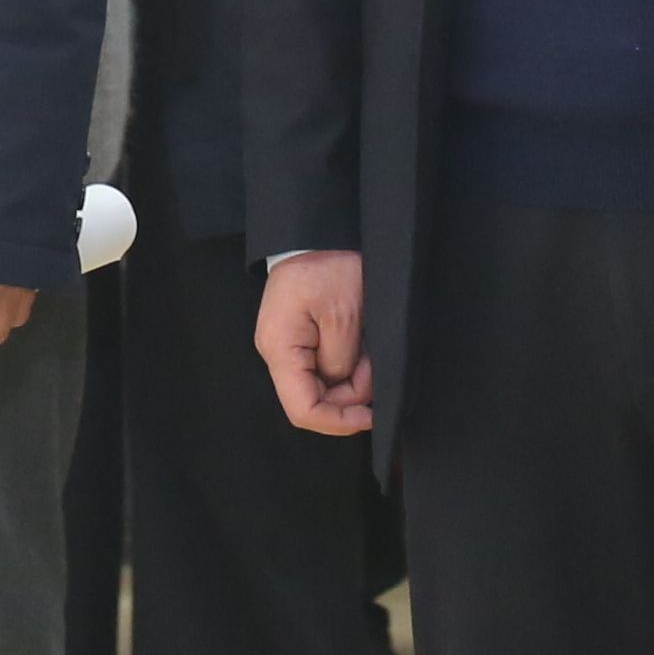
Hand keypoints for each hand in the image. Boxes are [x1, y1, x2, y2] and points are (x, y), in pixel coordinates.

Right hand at [256, 248, 373, 435]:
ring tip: (369, 346)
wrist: (320, 232)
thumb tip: (347, 390)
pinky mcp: (301, 338)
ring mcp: (288, 346)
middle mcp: (278, 353)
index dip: (338, 422)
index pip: (303, 409)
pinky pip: (324, 366)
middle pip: (314, 399)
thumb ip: (341, 363)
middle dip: (351, 394)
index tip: (371, 416)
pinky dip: (348, 364)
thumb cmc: (329, 266)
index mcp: (280, 349)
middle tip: (376, 366)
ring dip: (353, 377)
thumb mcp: (344, 317)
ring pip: (323, 384)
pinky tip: (361, 343)